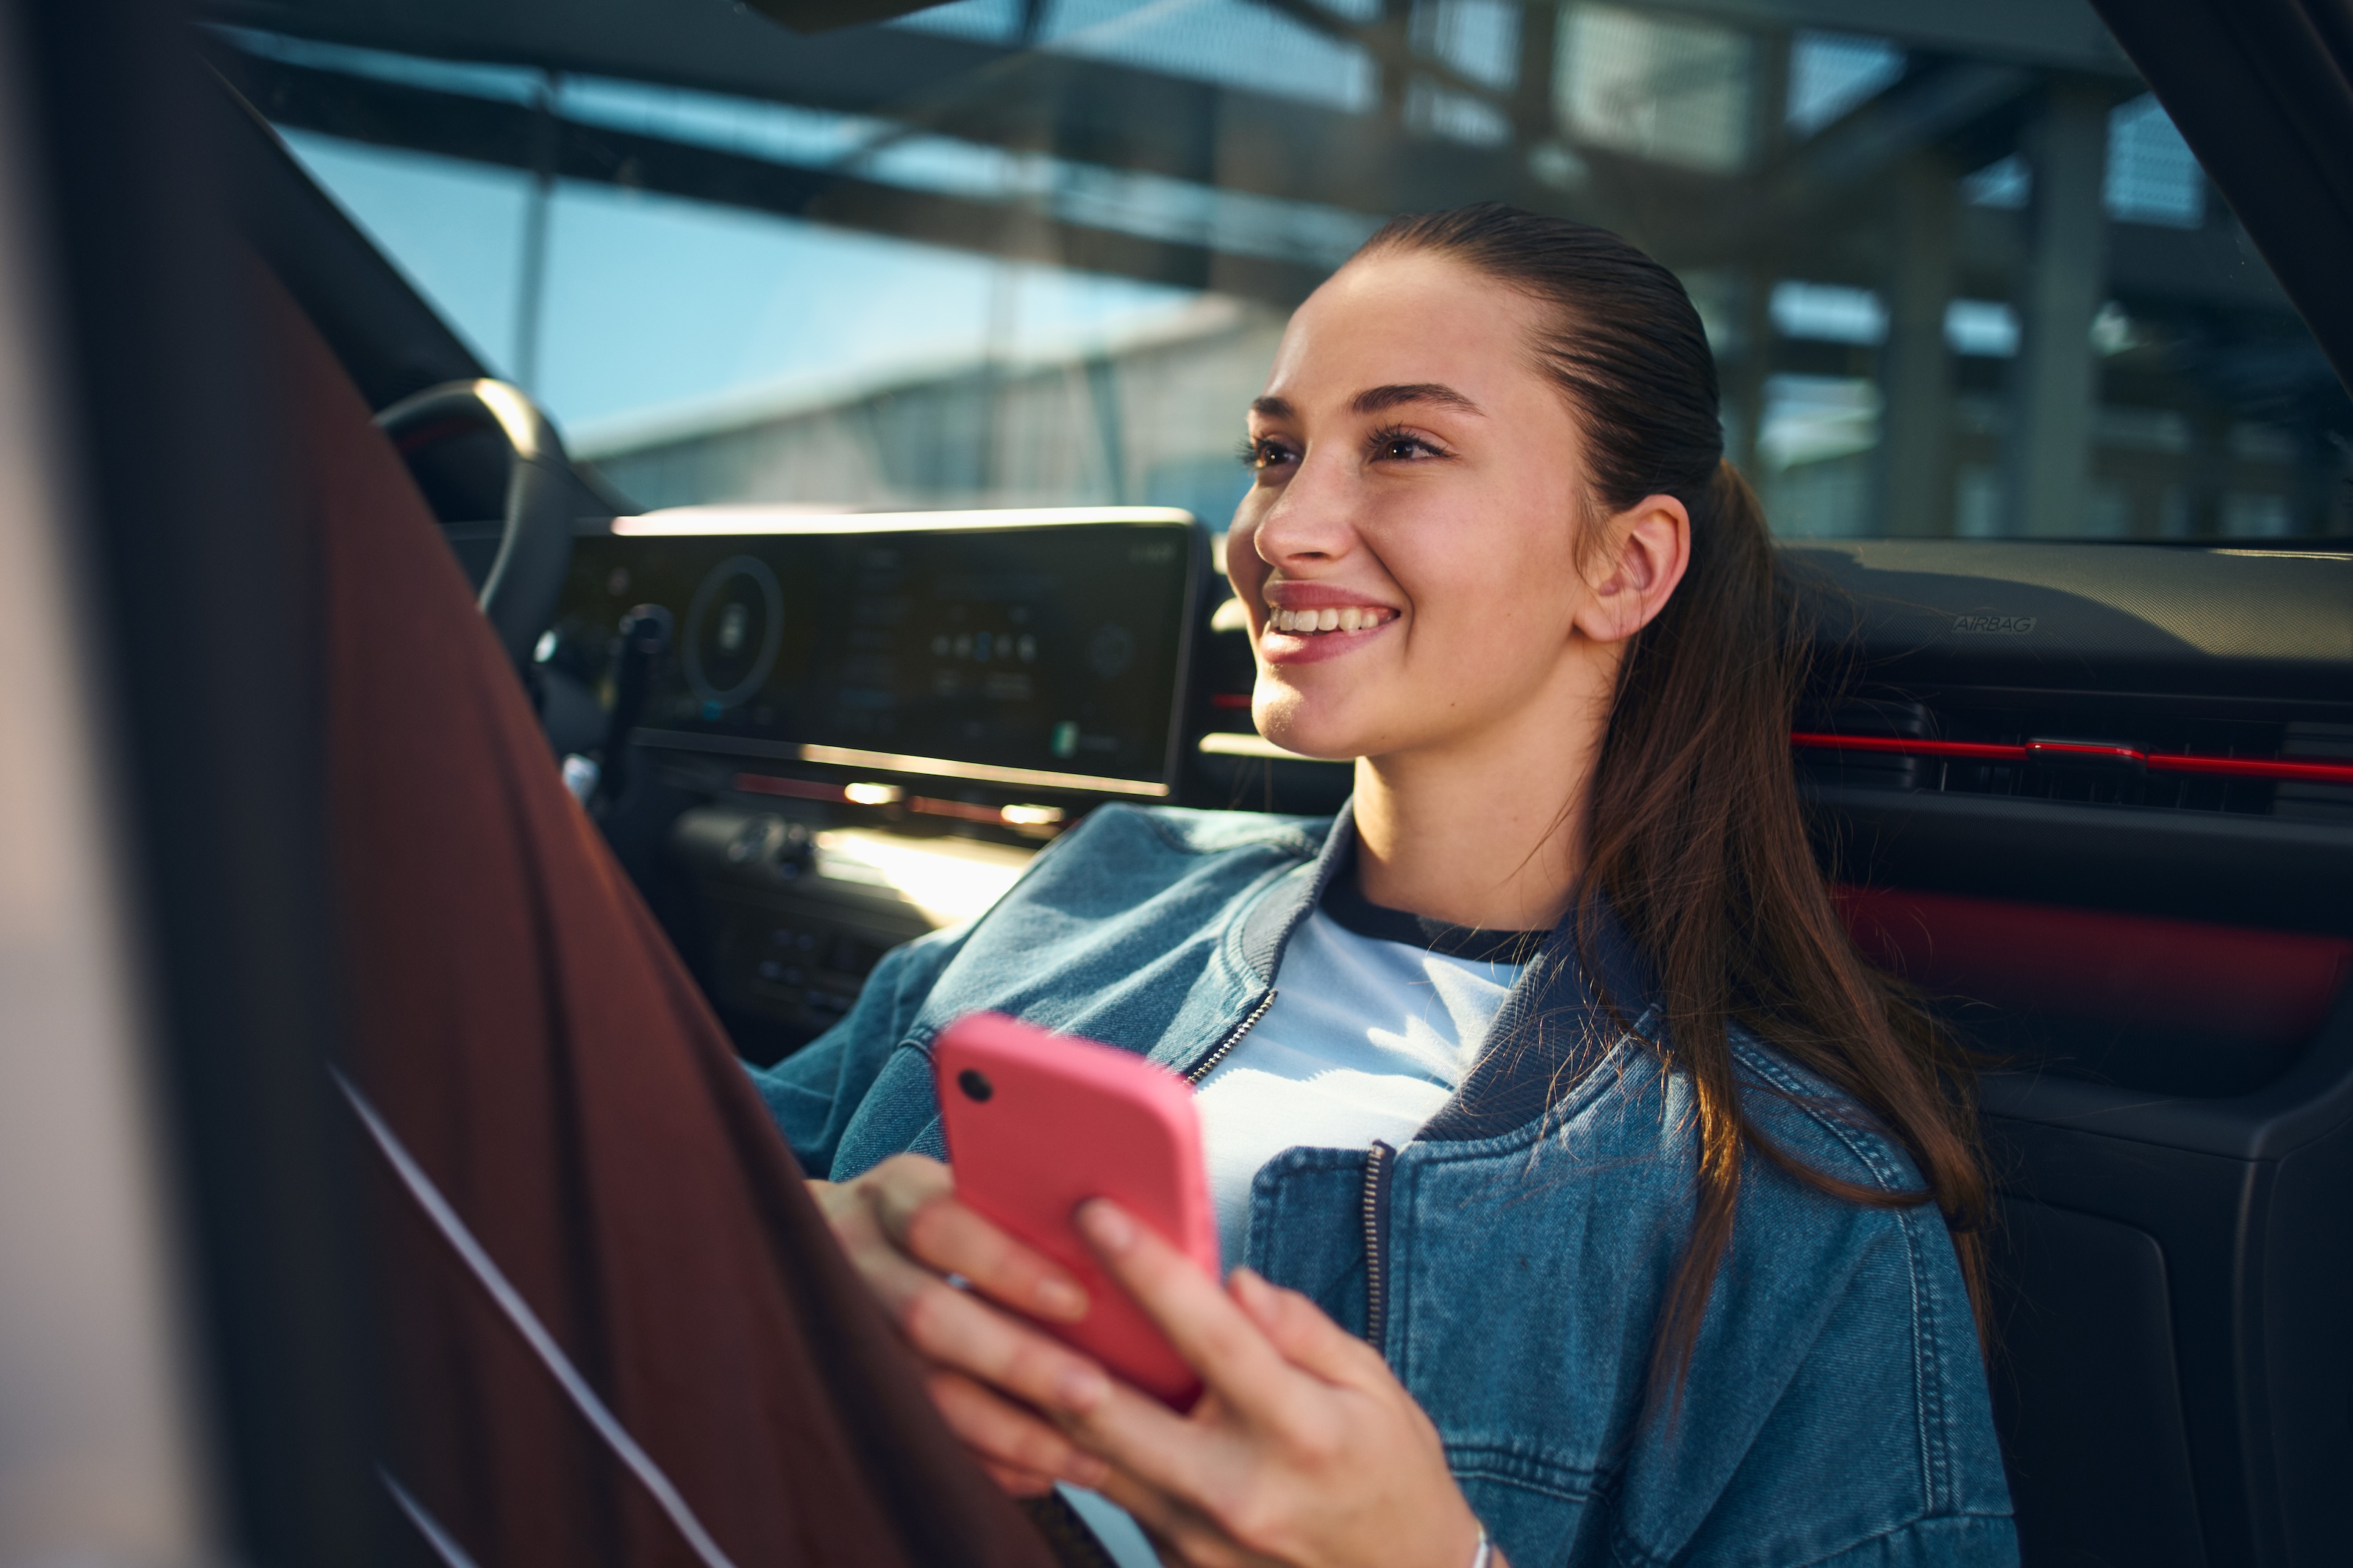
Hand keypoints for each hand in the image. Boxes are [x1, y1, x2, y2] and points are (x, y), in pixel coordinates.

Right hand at [808, 1156, 1113, 1495]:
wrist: (818, 1248)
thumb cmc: (942, 1214)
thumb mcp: (965, 1188)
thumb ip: (1022, 1209)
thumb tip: (1133, 1237)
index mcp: (892, 1194)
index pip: (939, 1224)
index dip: (1007, 1266)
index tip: (1077, 1301)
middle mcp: (851, 1259)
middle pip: (925, 1316)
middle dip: (1015, 1360)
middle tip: (1094, 1394)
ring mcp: (836, 1328)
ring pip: (918, 1390)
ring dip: (1007, 1429)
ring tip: (1085, 1456)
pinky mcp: (845, 1389)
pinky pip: (915, 1436)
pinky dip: (982, 1461)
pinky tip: (1043, 1475)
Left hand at [1048, 1199, 1498, 1567]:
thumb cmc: (1394, 1482)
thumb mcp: (1377, 1390)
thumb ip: (1303, 1330)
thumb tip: (1235, 1282)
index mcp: (1298, 1432)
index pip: (1212, 1336)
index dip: (1148, 1271)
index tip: (1098, 1214)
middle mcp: (1238, 1491)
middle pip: (1112, 1409)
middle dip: (1049, 1338)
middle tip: (1009, 1273)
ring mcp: (1198, 1539)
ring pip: (1089, 1455)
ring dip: (1043, 1392)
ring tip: (1005, 1329)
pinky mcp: (1175, 1563)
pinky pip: (1111, 1491)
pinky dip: (1080, 1443)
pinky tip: (1058, 1399)